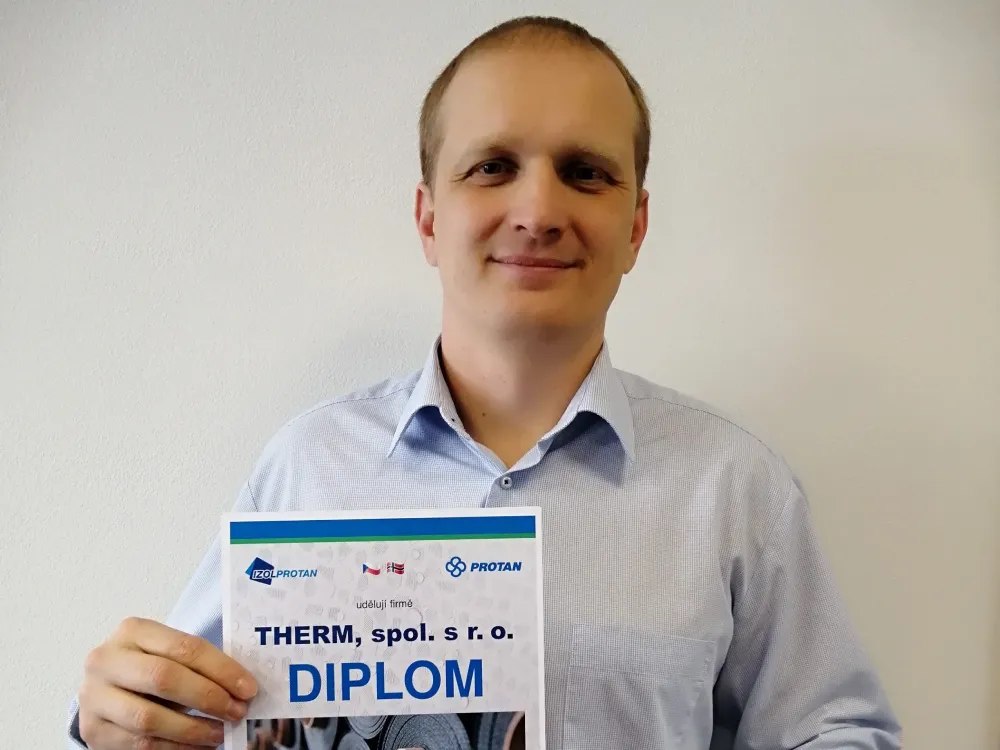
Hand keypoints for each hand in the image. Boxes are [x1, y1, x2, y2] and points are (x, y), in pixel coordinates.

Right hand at [78, 617, 257, 748]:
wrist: (105, 687)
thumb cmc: (148, 666)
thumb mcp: (167, 653)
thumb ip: (197, 662)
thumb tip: (243, 687)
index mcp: (132, 631)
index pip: (184, 647)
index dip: (221, 669)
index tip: (248, 688)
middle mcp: (106, 660)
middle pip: (164, 678)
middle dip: (208, 697)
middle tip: (237, 711)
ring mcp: (94, 696)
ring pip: (149, 717)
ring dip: (193, 729)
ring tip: (220, 733)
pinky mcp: (92, 729)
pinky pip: (140, 744)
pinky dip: (175, 748)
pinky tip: (198, 746)